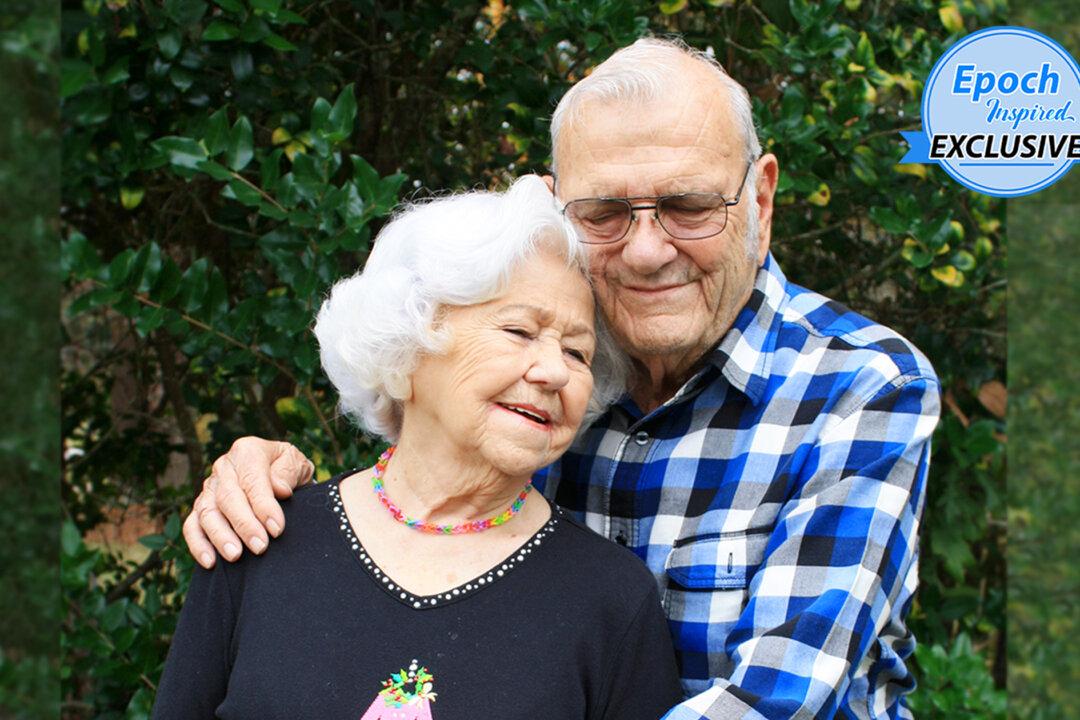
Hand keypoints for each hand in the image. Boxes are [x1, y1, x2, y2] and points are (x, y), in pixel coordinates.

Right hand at [183, 437, 314, 568]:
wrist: (281, 476)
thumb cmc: (289, 472)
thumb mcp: (298, 464)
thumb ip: (289, 472)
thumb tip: (279, 489)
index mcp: (247, 451)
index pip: (252, 480)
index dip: (263, 506)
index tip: (277, 529)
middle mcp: (224, 467)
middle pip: (227, 497)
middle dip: (244, 525)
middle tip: (260, 547)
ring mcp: (209, 488)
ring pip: (207, 512)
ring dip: (221, 536)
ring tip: (236, 556)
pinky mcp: (200, 507)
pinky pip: (192, 526)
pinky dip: (198, 544)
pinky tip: (210, 562)